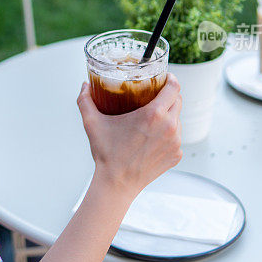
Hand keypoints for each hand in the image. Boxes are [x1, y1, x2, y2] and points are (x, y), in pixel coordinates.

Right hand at [77, 73, 182, 200]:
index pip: (174, 87)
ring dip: (168, 114)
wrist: (117, 184)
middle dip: (168, 95)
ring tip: (152, 117)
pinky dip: (167, 133)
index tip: (164, 77)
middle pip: (178, 100)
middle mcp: (169, 127)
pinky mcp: (176, 155)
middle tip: (154, 94)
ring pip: (177, 119)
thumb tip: (84, 86)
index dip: (171, 78)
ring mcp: (175, 142)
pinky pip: (176, 137)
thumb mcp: (92, 123)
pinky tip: (152, 136)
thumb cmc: (106, 153)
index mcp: (154, 115)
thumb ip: (85, 101)